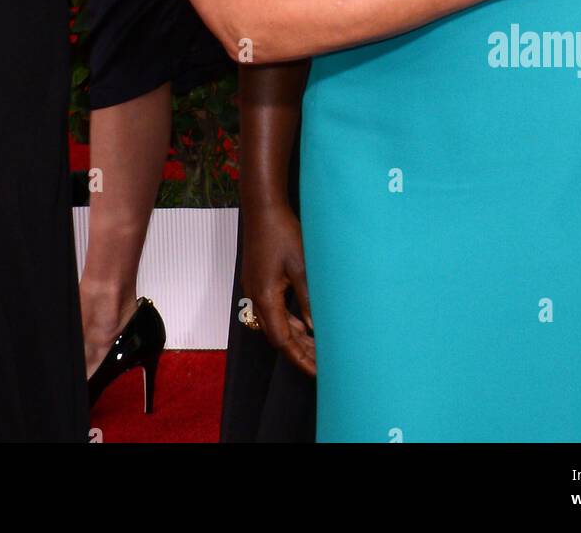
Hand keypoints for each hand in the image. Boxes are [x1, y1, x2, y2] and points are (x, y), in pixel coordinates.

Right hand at [240, 201, 314, 376]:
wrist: (262, 208)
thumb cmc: (282, 233)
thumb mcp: (302, 267)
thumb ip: (309, 298)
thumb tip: (317, 326)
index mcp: (266, 297)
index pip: (283, 340)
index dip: (300, 359)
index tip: (318, 373)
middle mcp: (256, 297)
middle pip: (278, 335)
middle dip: (300, 352)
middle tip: (324, 364)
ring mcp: (256, 289)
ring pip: (276, 323)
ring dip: (296, 336)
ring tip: (320, 347)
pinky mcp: (259, 280)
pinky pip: (274, 309)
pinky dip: (291, 320)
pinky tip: (306, 321)